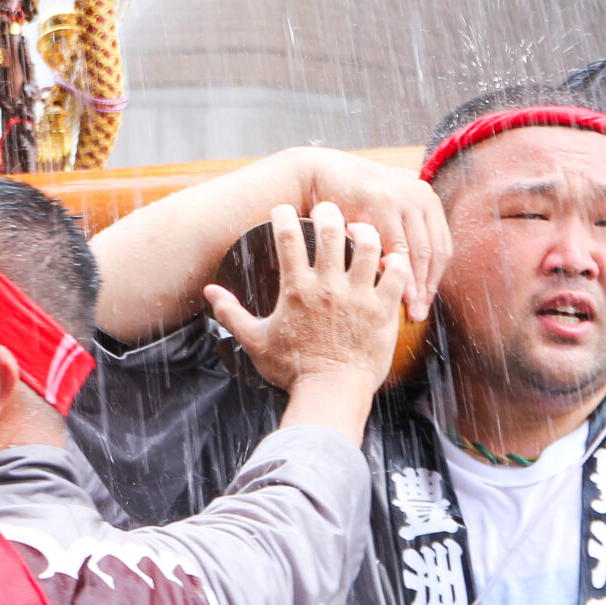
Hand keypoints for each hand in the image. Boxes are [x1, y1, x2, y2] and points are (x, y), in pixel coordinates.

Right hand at [204, 202, 409, 396]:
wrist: (331, 394)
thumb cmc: (292, 370)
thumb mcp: (254, 341)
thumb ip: (231, 313)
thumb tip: (209, 292)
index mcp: (297, 289)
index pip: (288, 237)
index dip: (283, 215)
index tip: (283, 211)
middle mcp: (329, 287)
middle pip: (330, 230)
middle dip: (327, 211)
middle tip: (325, 211)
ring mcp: (359, 297)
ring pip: (368, 245)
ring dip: (363, 231)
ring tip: (358, 230)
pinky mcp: (383, 311)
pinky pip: (396, 275)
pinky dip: (394, 262)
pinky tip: (388, 260)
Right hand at [278, 148, 450, 320]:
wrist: (316, 173)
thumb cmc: (348, 196)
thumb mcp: (384, 206)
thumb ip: (404, 225)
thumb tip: (417, 265)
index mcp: (427, 198)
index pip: (442, 247)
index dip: (435, 279)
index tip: (424, 303)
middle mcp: (421, 195)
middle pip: (435, 252)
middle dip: (428, 287)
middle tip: (419, 313)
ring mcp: (405, 197)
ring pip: (420, 251)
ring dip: (417, 285)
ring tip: (410, 309)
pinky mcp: (385, 202)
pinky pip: (397, 245)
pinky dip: (399, 271)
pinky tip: (395, 290)